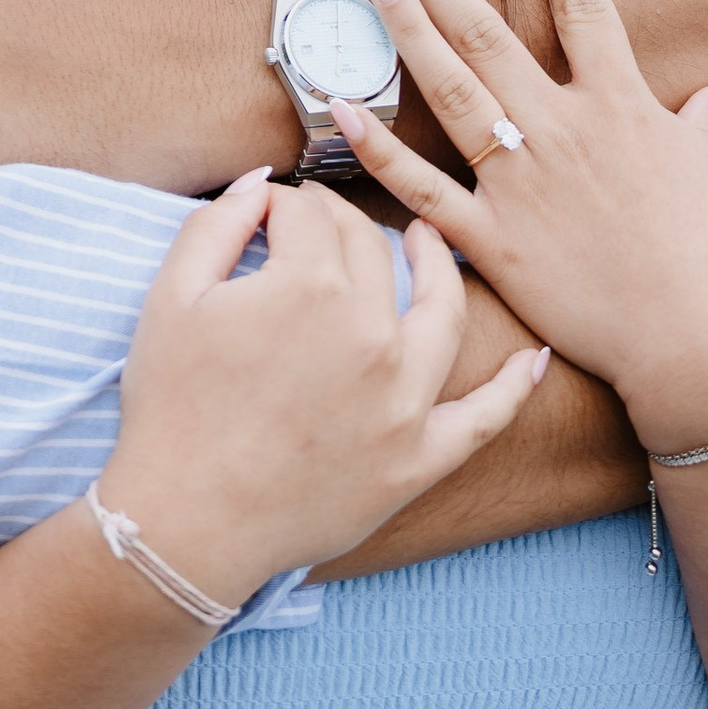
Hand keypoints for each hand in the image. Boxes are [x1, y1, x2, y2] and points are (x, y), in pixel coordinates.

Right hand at [101, 173, 547, 603]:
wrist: (185, 524)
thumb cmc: (171, 410)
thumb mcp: (172, 298)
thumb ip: (217, 224)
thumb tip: (260, 184)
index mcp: (310, 286)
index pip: (309, 213)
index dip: (283, 205)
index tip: (267, 216)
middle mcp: (372, 334)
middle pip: (372, 250)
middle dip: (341, 226)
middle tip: (317, 230)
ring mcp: (405, 399)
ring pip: (443, 311)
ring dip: (441, 266)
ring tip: (431, 243)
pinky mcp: (419, 458)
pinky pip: (484, 418)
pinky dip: (515, 386)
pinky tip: (536, 358)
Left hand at [330, 0, 707, 459]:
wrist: (706, 344)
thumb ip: (701, 125)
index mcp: (623, 106)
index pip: (586, 7)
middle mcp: (565, 131)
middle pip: (491, 34)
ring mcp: (525, 184)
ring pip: (453, 92)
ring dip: (408, 31)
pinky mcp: (497, 243)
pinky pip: (426, 190)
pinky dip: (380, 151)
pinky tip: (342, 108)